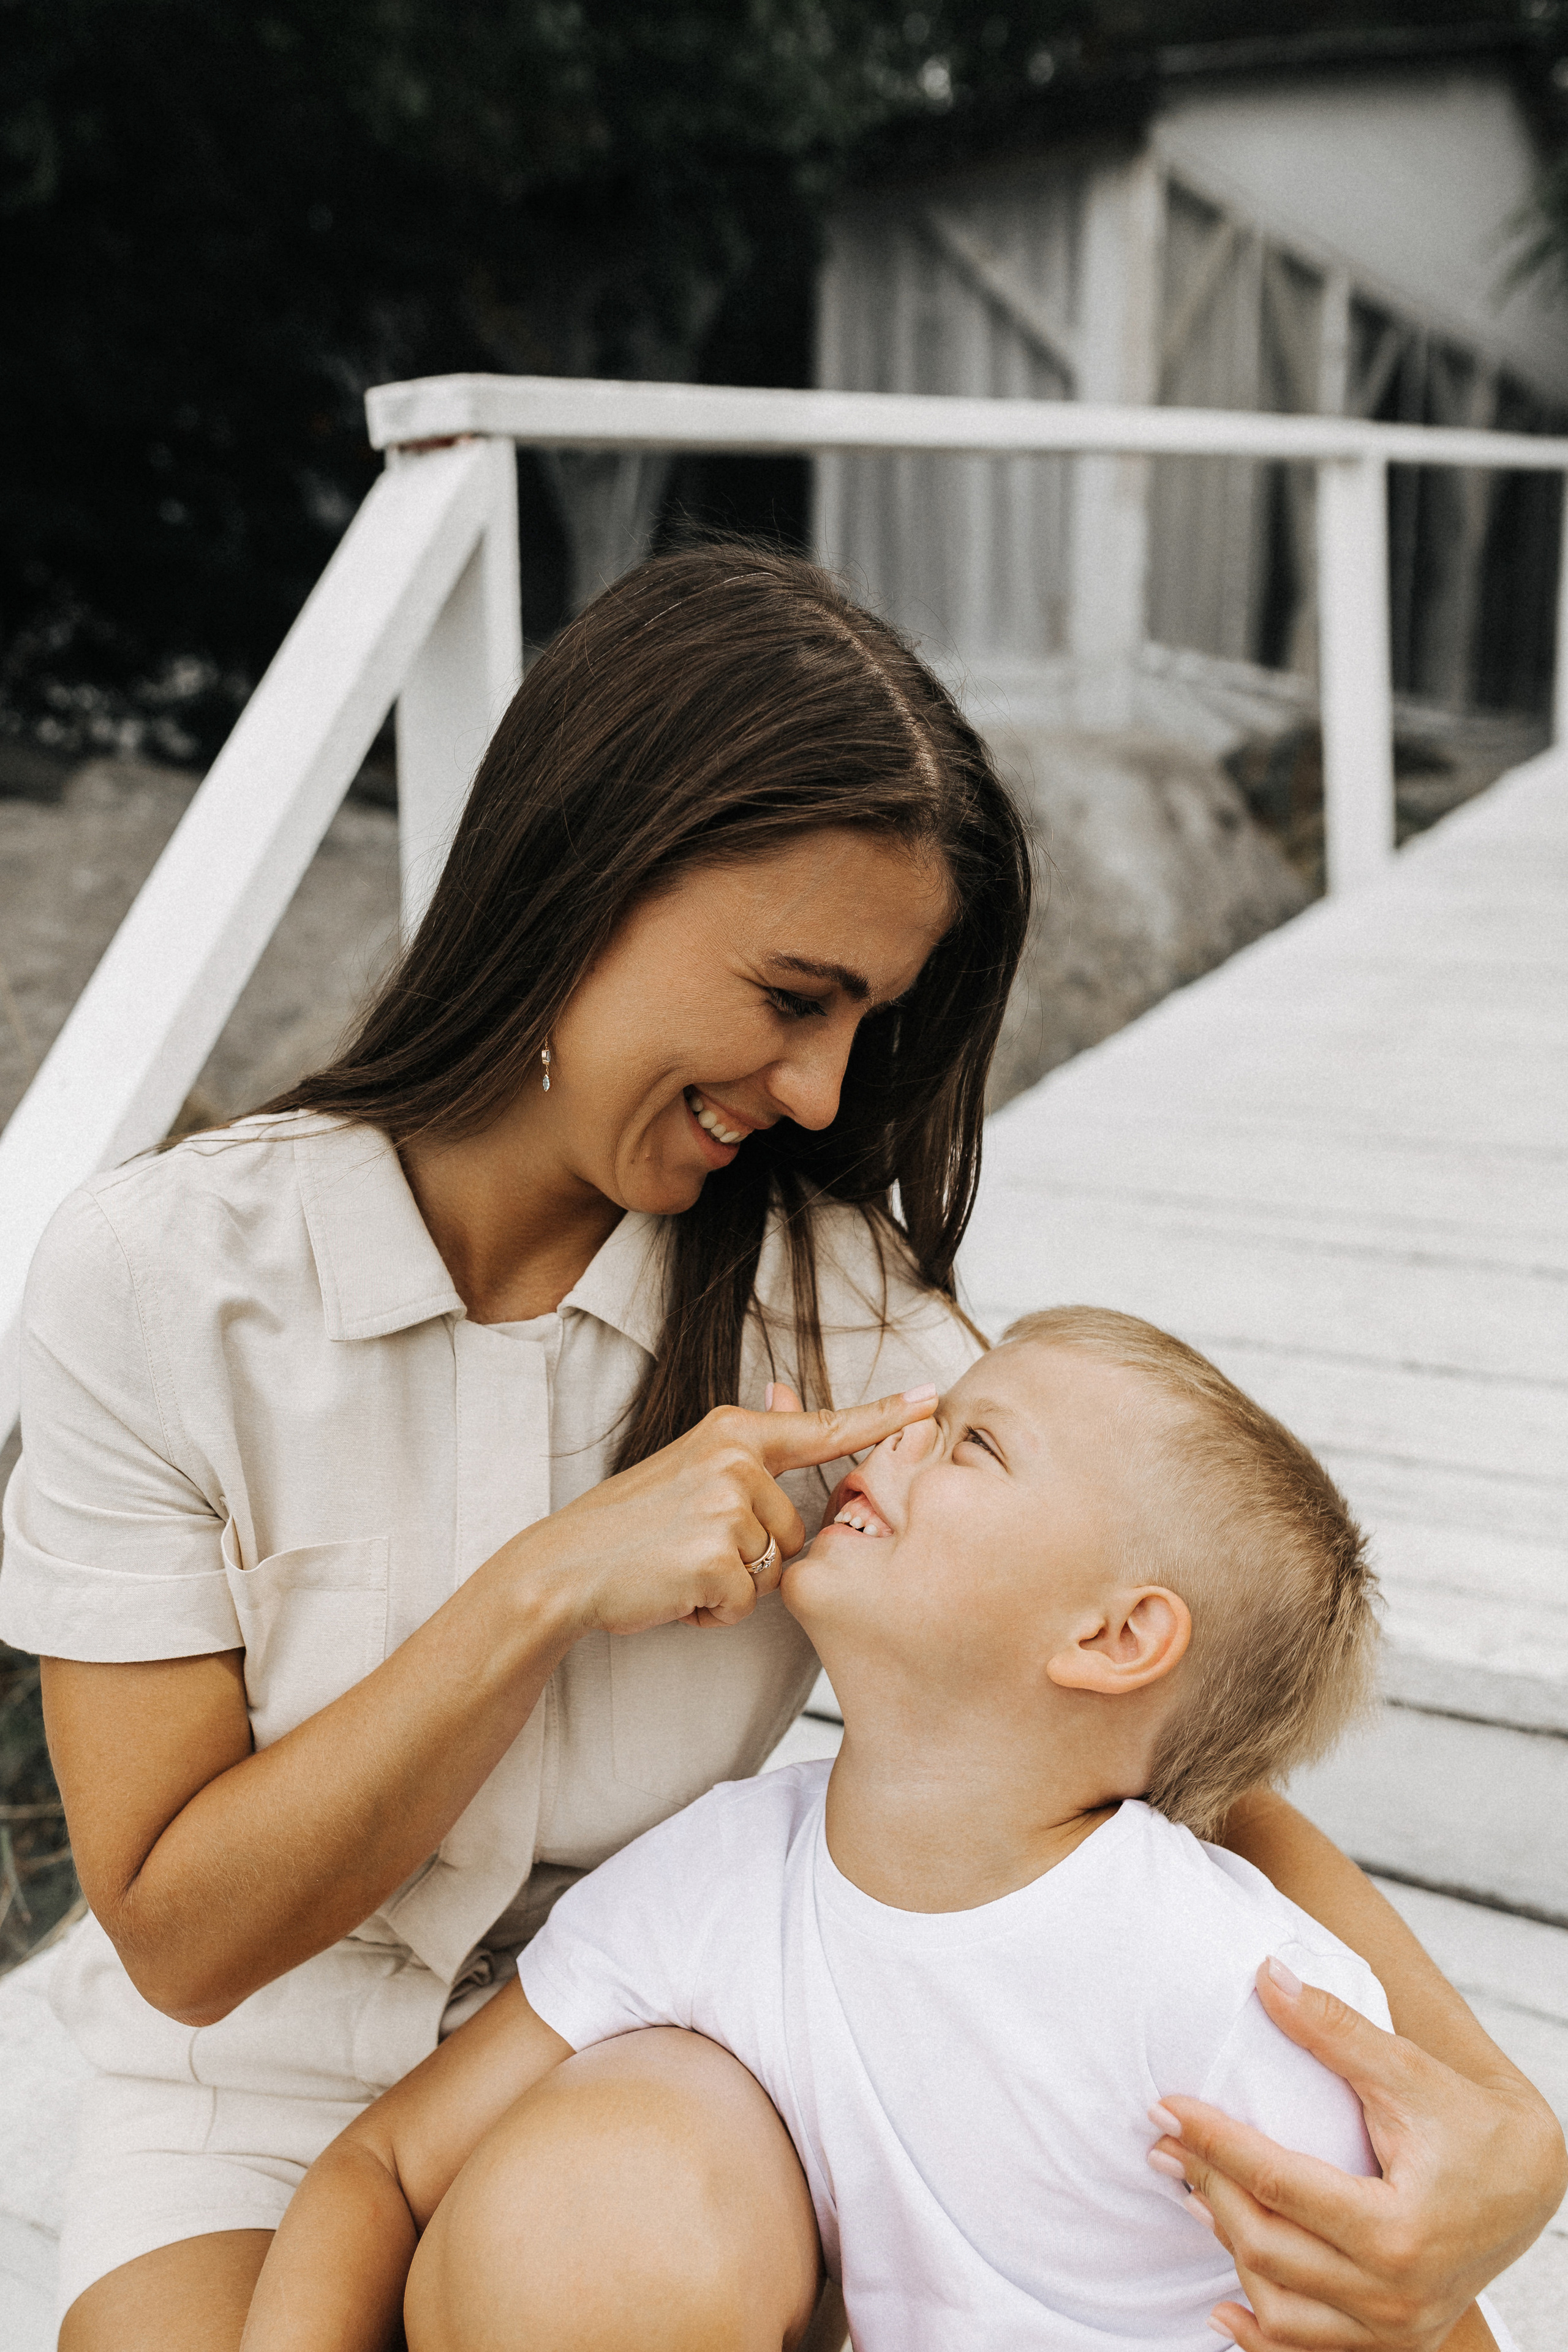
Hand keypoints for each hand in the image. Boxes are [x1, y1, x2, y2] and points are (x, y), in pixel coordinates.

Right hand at [518, 1382, 937, 1636]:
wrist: (564, 1567)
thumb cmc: (631, 1525)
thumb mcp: (692, 1466)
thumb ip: (750, 1441)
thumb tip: (786, 1389)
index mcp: (734, 1432)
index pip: (825, 1426)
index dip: (886, 1416)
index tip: (935, 1398)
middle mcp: (736, 1460)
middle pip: (796, 1529)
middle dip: (754, 1556)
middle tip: (692, 1548)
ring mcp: (726, 1507)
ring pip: (774, 1569)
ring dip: (733, 1585)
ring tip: (681, 1568)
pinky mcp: (716, 1556)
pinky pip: (747, 1603)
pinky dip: (713, 1611)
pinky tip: (676, 1593)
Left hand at [1151, 1958, 1566, 2349]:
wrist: (1531, 2182)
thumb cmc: (1470, 2122)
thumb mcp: (1407, 2071)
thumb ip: (1334, 2028)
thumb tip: (1266, 1976)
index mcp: (1398, 2229)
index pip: (1276, 2182)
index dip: (1212, 2141)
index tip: (1164, 2106)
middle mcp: (1396, 2293)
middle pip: (1267, 2247)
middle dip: (1206, 2189)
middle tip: (1163, 2144)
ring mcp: (1397, 2328)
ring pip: (1281, 2309)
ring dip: (1228, 2253)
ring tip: (1191, 2196)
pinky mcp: (1397, 2341)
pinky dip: (1263, 2336)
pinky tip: (1223, 2307)